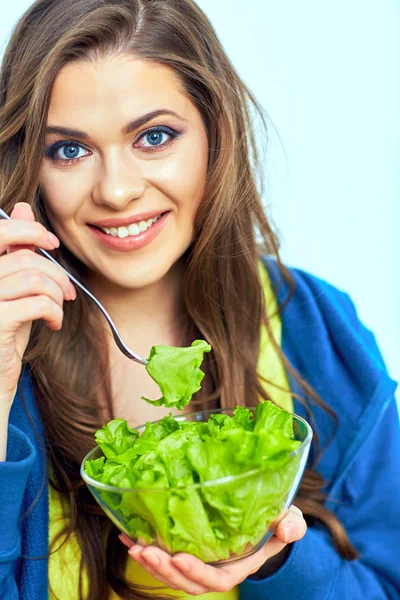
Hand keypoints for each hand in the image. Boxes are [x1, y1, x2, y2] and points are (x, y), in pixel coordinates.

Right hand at [0, 202, 74, 405]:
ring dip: (56, 293)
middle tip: (67, 293)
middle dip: (56, 274)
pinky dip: (53, 311)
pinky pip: (36, 303)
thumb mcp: (12, 288)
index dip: (29, 231)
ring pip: (34, 279)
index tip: (52, 243)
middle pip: (25, 259)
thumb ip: (16, 252)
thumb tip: (23, 209)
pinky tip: (53, 323)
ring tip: (58, 309)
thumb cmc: (3, 332)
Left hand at [119, 505, 306, 595]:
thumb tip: (288, 527)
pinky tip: (128, 538)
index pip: (217, 578)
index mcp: (238, 566)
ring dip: (151, 564)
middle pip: (187, 581)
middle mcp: (216, 569)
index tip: (179, 558)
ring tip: (134, 547)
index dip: (197, 573)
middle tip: (146, 552)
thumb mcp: (289, 521)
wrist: (263, 519)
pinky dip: (144, 551)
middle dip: (165, 570)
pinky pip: (163, 558)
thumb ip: (290, 526)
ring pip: (171, 574)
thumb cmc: (276, 521)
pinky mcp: (185, 550)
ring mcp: (199, 562)